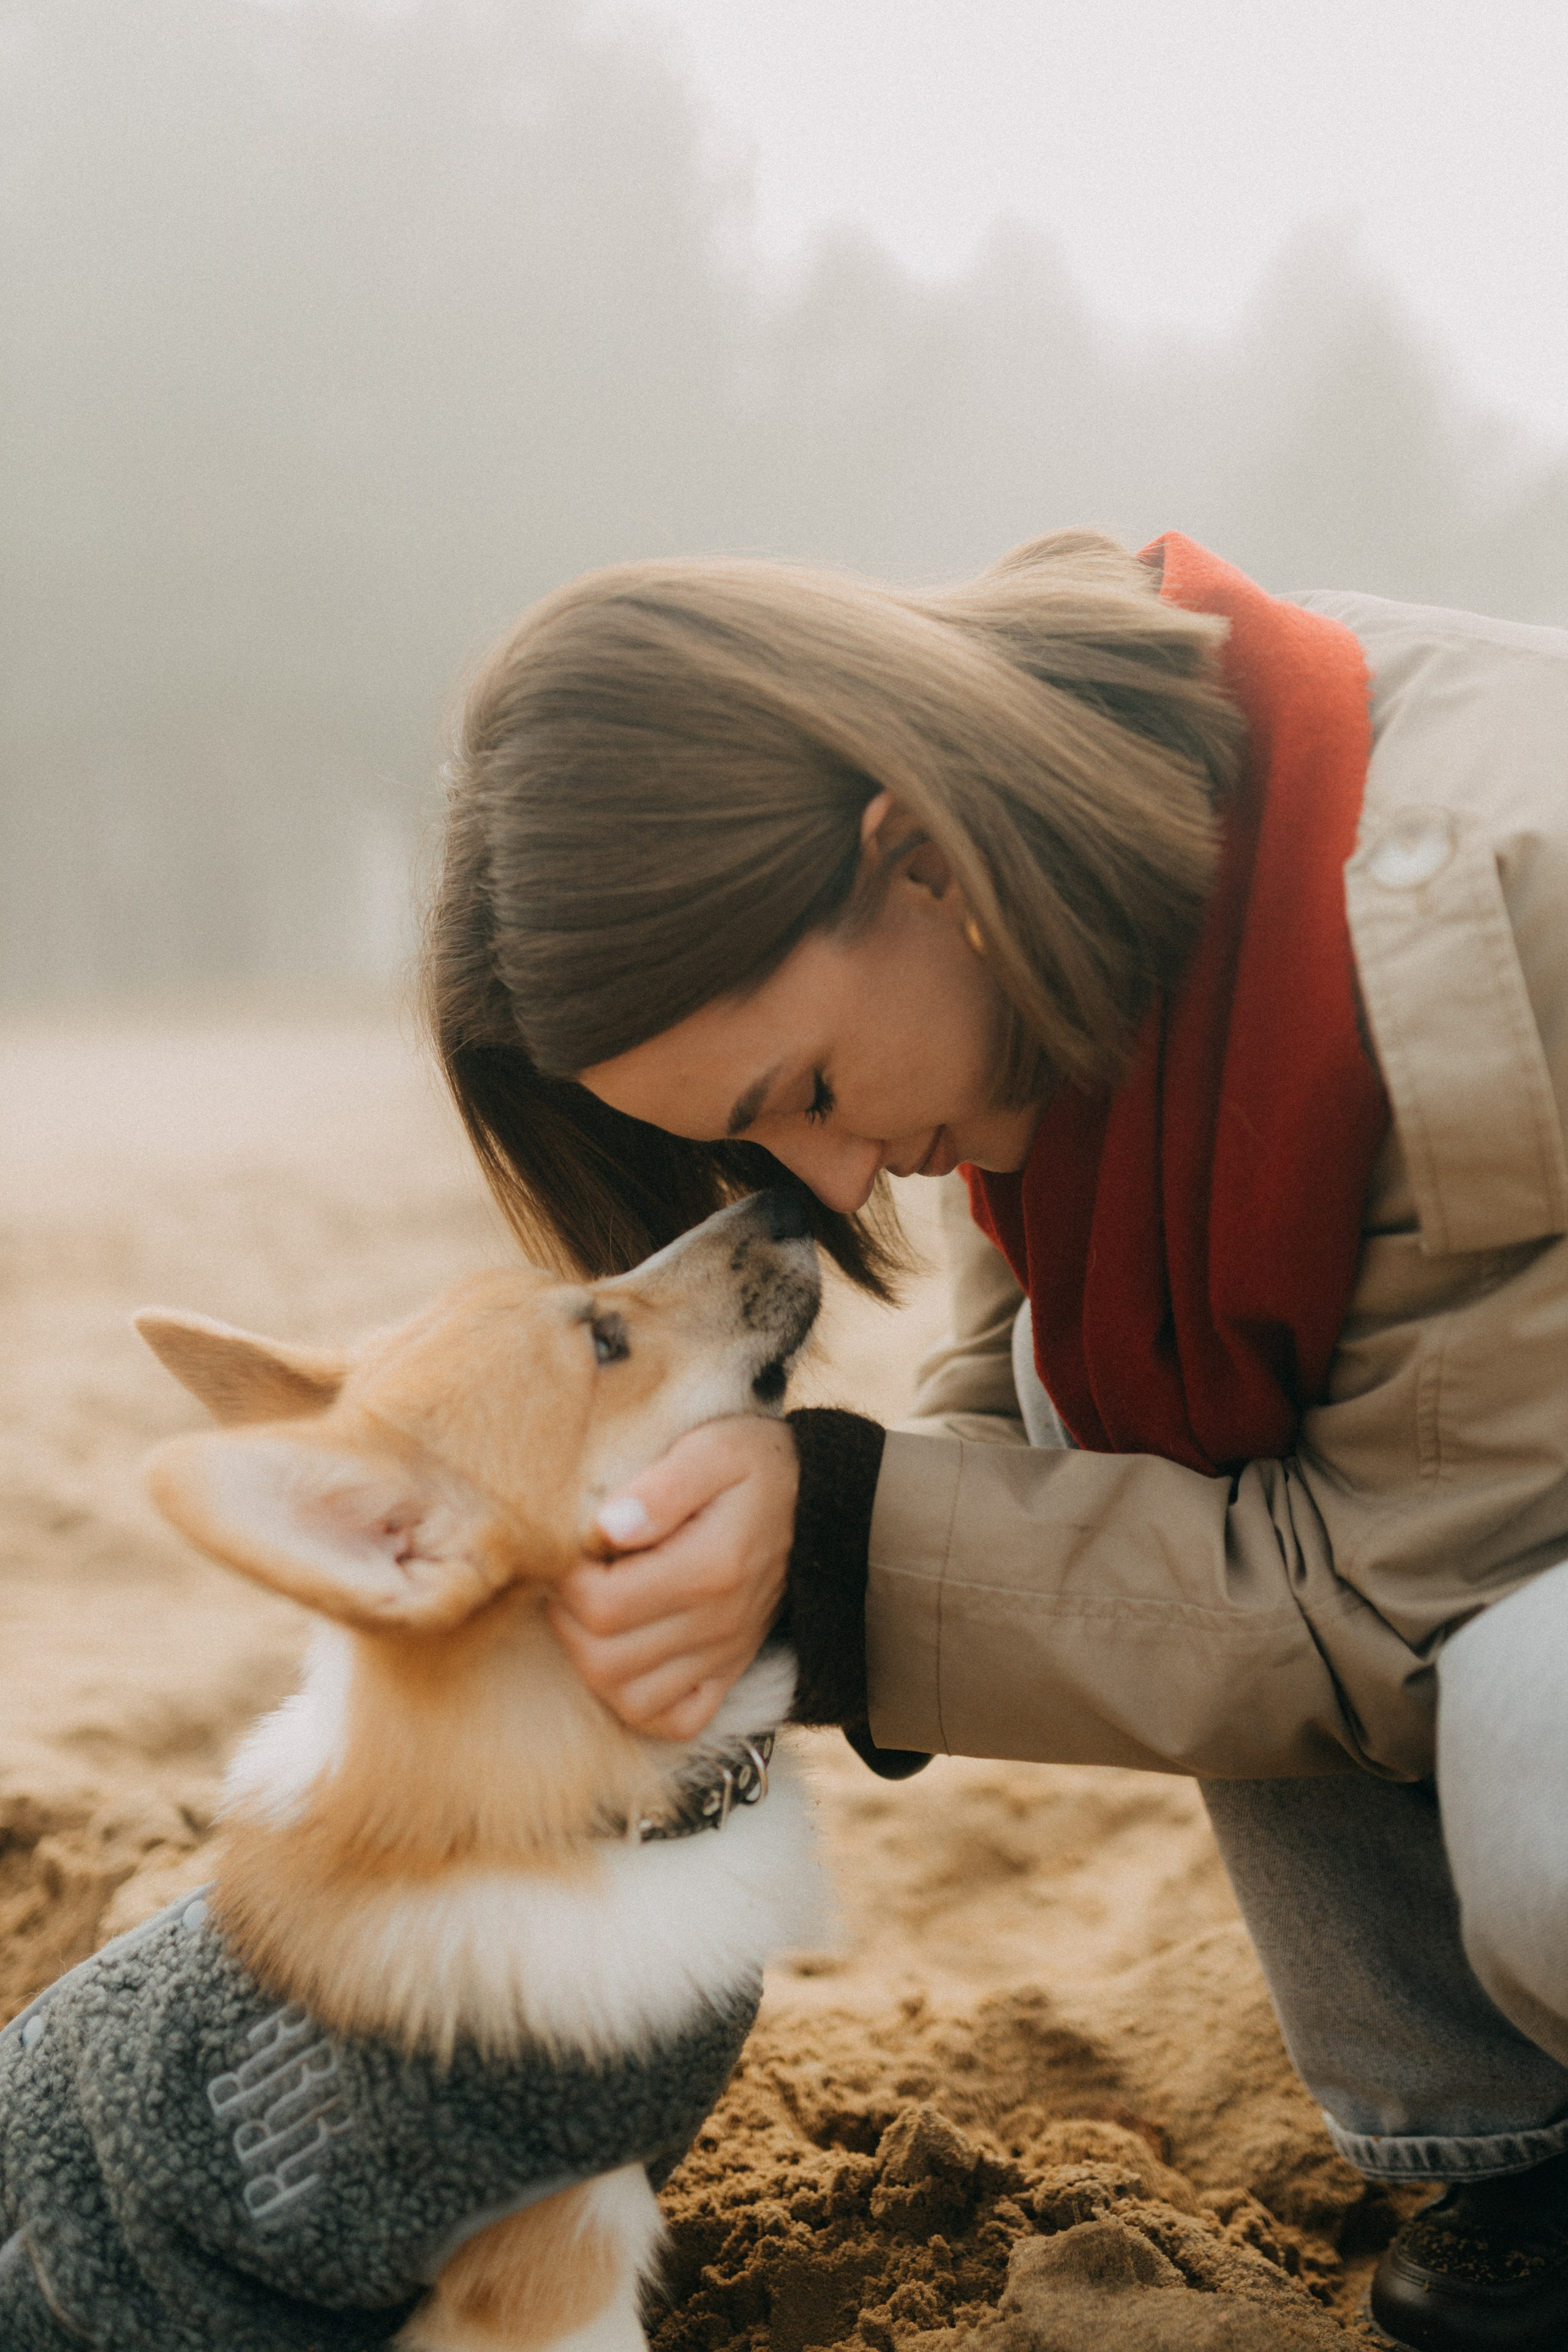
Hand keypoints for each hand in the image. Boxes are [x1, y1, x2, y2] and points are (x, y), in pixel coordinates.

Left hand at [549, 1417, 798, 1740]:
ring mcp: (726, 1653)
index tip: (571, 1545)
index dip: (566, 1579)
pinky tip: (626, 1656)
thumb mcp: (713, 1450)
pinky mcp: (730, 1669)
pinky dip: (639, 1702)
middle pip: (605, 1659)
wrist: (818, 1499)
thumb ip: (660, 1487)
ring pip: (630, 1698)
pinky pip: (676, 1721)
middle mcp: (719, 1622)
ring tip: (590, 1612)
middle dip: (568, 1620)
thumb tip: (606, 1528)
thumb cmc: (755, 1465)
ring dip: (591, 1661)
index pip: (602, 1604)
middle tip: (571, 1578)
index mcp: (710, 1566)